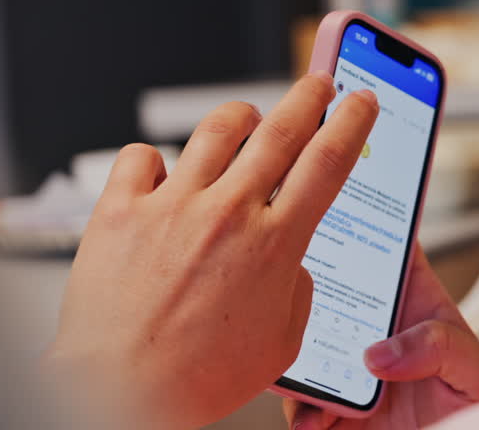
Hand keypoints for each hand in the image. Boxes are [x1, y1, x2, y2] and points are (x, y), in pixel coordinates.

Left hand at [44, 73, 378, 428]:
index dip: (352, 121)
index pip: (329, 161)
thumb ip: (297, 288)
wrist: (119, 394)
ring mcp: (173, 207)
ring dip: (241, 117)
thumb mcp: (281, 341)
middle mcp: (228, 214)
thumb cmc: (196, 379)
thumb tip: (289, 262)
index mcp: (275, 244)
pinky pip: (142, 156)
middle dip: (309, 96)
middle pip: (282, 129)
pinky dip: (156, 160)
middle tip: (319, 84)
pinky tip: (162, 175)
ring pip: (217, 129)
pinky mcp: (120, 211)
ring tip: (246, 120)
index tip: (360, 102)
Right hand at [283, 245, 478, 429]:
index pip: (392, 255)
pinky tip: (314, 419)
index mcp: (416, 307)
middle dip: (309, 289)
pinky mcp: (332, 411)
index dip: (368, 226)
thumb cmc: (478, 413)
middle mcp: (377, 333)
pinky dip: (300, 408)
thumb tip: (382, 353)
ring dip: (299, 354)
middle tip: (296, 296)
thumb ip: (443, 346)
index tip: (340, 209)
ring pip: (305, 344)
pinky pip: (302, 401)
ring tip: (307, 373)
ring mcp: (351, 370)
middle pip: (333, 294)